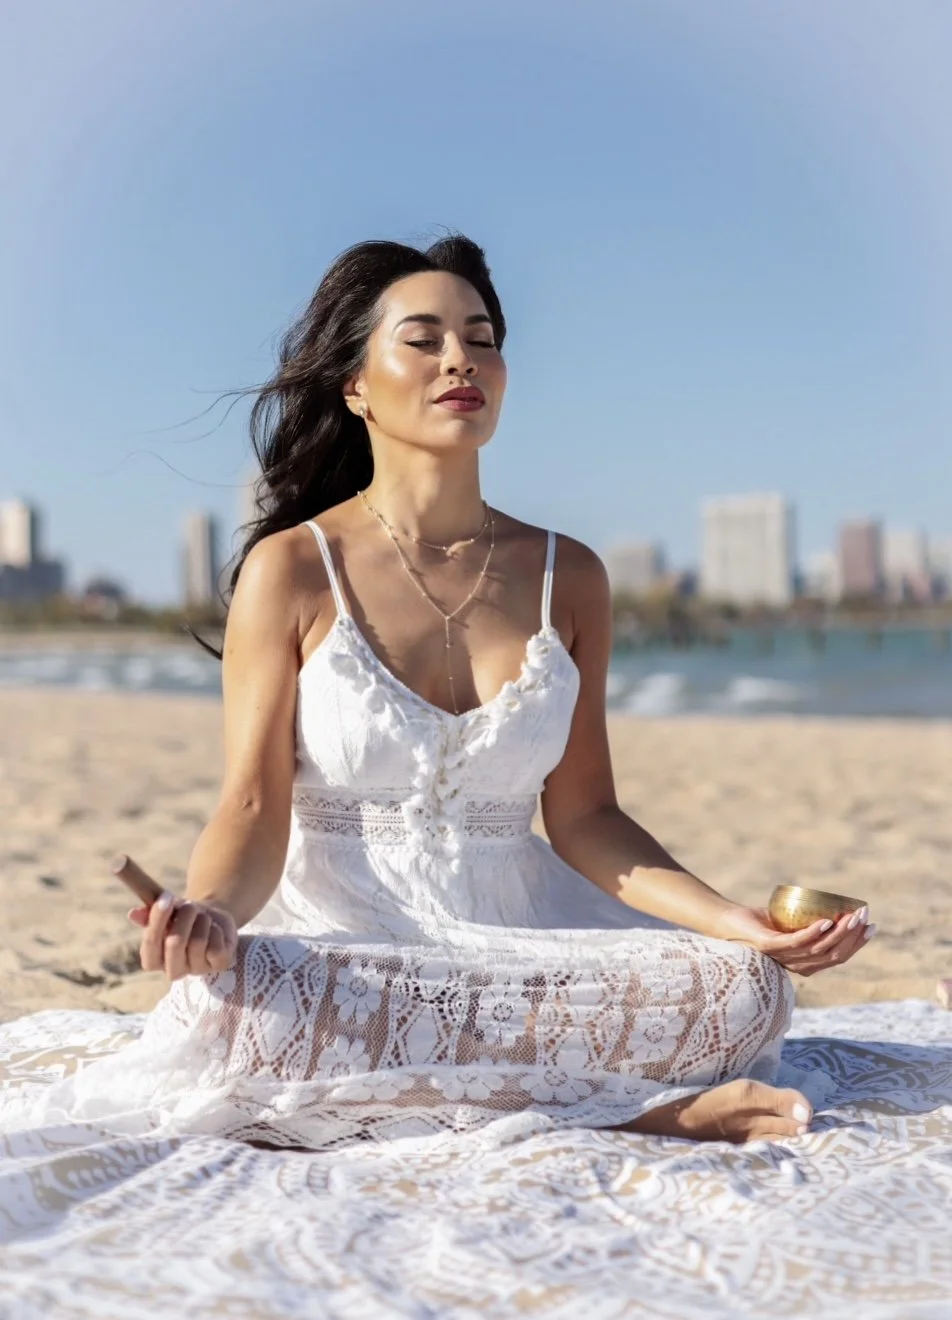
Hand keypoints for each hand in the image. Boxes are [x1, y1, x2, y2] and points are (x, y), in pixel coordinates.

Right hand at [128, 892, 237, 980]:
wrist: (211, 919)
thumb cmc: (182, 917)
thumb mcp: (167, 911)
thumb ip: (149, 913)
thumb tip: (133, 914)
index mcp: (154, 959)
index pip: (150, 945)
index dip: (156, 921)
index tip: (165, 898)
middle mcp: (174, 969)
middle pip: (175, 943)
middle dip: (183, 918)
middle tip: (190, 905)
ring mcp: (197, 970)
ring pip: (198, 941)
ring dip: (202, 921)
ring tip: (203, 916)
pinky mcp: (219, 966)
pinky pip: (216, 947)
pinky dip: (217, 930)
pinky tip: (215, 929)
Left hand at [715, 903, 874, 976]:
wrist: (728, 921)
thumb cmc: (760, 921)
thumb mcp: (790, 923)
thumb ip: (809, 922)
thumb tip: (836, 907)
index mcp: (805, 963)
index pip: (838, 957)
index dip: (857, 944)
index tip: (871, 926)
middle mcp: (796, 965)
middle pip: (833, 955)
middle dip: (853, 936)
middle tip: (865, 917)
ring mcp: (783, 957)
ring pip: (818, 949)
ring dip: (839, 932)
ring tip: (851, 916)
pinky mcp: (770, 947)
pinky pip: (796, 942)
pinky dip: (813, 932)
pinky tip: (826, 921)